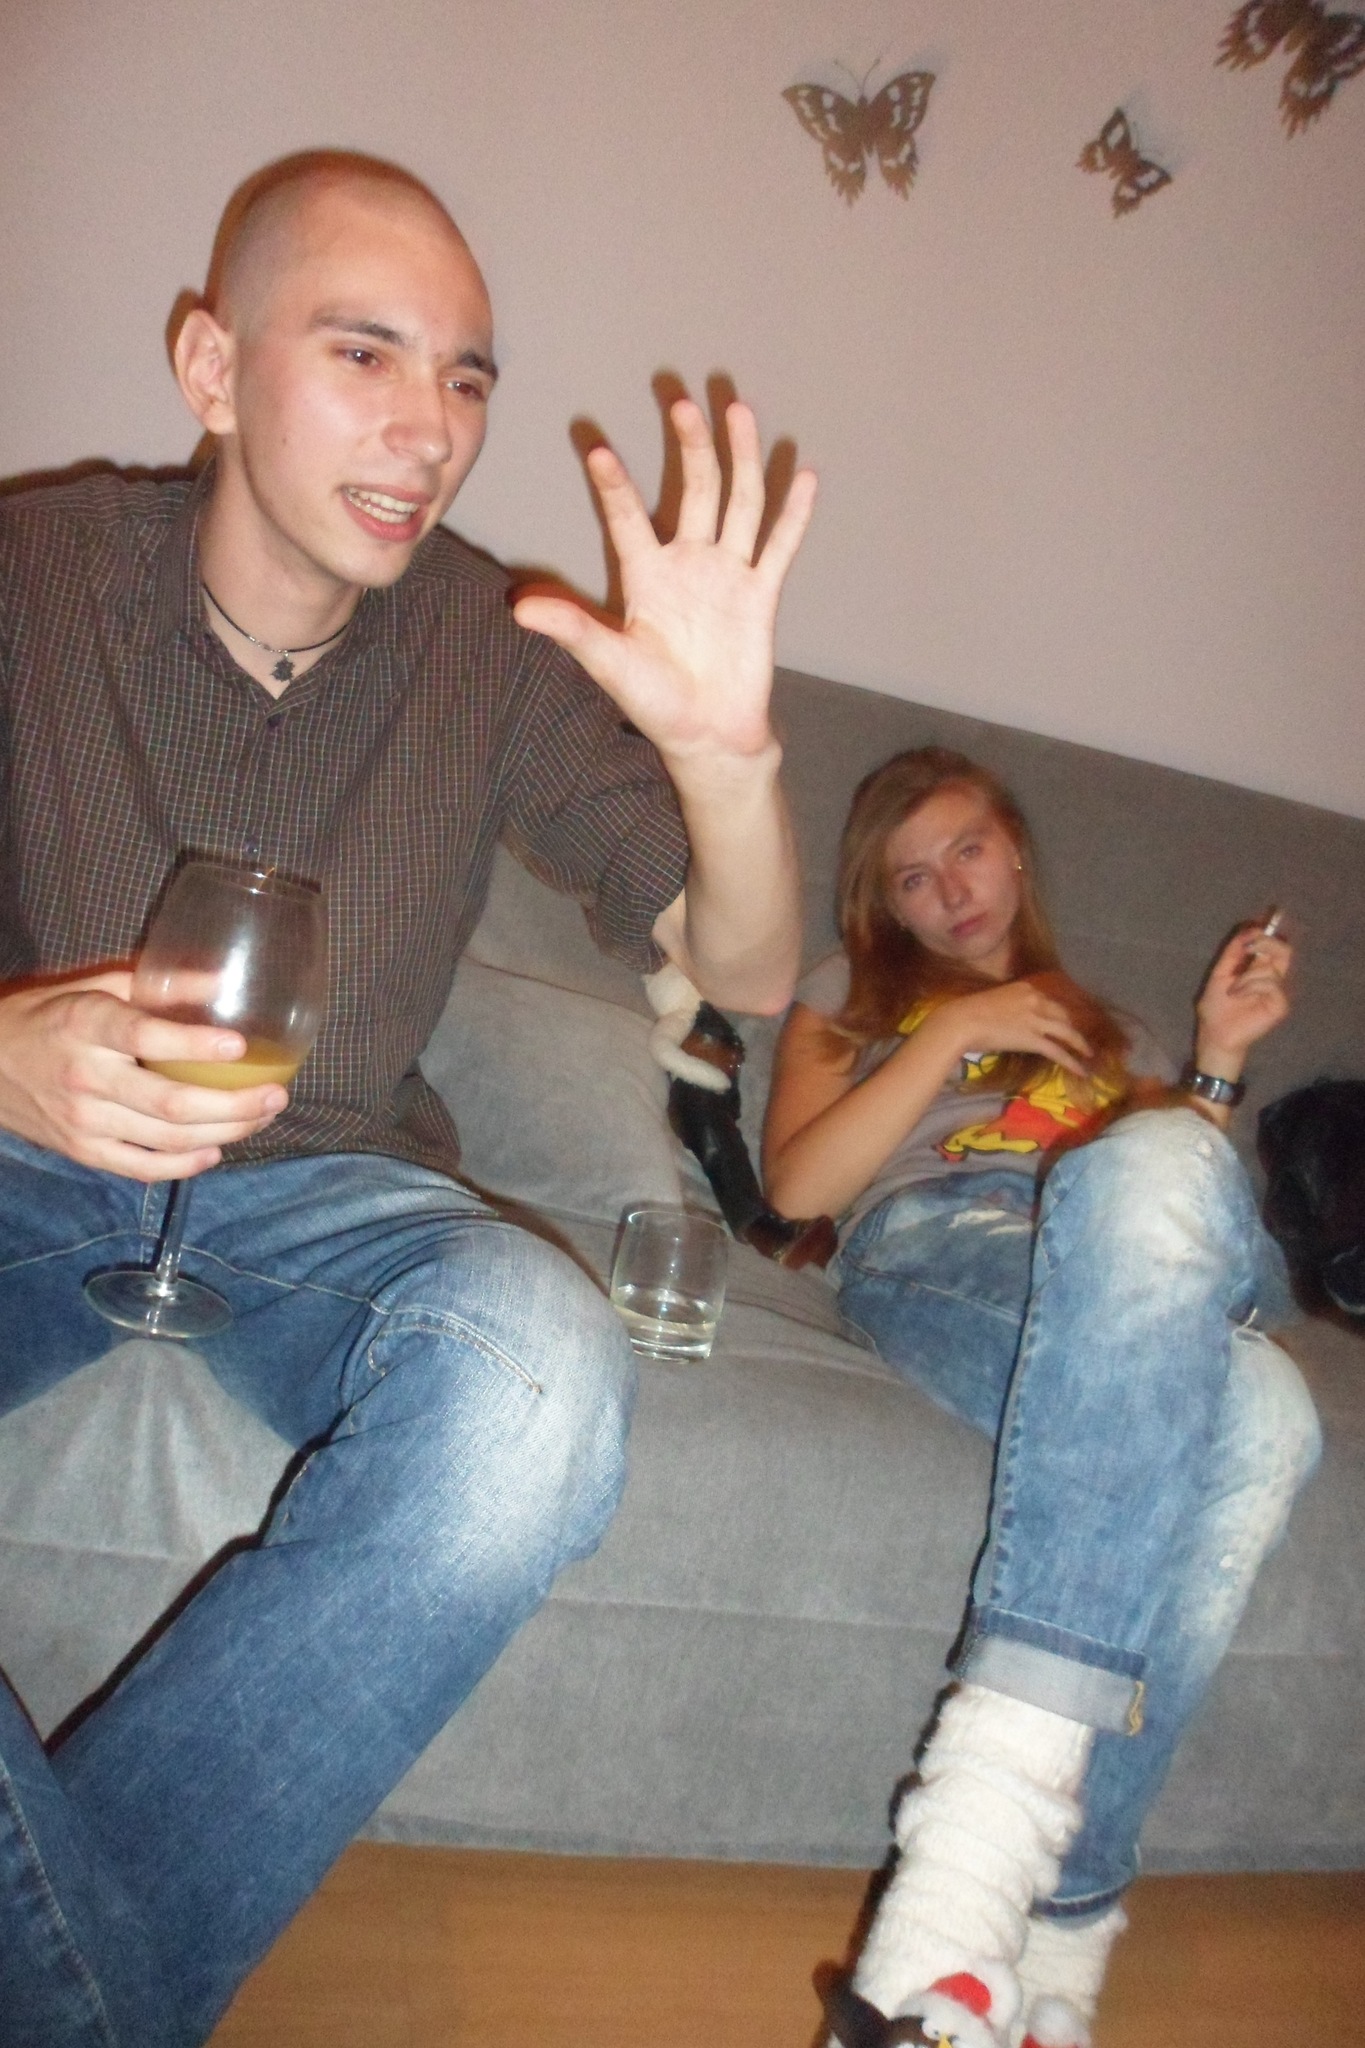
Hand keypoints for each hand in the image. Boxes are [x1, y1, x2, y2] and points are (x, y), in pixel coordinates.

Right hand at [0, 970, 289, 1180]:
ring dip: (225, 1133)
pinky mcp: (84, 1152)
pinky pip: (143, 1168)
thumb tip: (223, 980)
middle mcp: (85, 1077)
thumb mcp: (95, 987)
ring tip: (261, 1117)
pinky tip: (216, 1150)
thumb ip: (157, 985)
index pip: (145, 1038)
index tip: (242, 1044)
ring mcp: (84, 1122)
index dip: (196, 1045)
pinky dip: (185, 1165)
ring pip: (166, 1140)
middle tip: (276, 1094)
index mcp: (87, 1026)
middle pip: (170, 1104)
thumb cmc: (50, 1017)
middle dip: (234, 1104)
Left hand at [511, 398, 816, 776]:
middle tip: (682, 399)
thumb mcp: (608, 664)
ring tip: (738, 410)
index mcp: (647, 576)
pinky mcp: (761, 595)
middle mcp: (688, 564)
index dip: (615, 487)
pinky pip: (779, 547)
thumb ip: (572, 629)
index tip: (597, 447)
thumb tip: (519, 608)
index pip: (628, 519)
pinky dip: (793, 515)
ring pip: (739, 502)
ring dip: (739, 458)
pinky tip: (806, 476)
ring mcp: (728, 575)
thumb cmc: (655, 702)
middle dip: (690, 446)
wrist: (706, 735)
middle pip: (694, 490)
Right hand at [926, 978, 1094, 1076]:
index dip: (1058, 1013)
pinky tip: (1080, 1070)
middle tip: (1079, 1038)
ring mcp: (1036, 1019)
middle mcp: (1035, 1000)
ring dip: (1080, 1044)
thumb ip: (1008, 1006)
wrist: (961, 1021)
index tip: (1062, 1020)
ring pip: (1066, 1032)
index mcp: (1025, 988)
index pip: (1049, 1001)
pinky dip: (1072, 1062)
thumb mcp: (993, 1001)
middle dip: (1073, 1027)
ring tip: (1088, 1054)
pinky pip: (1058, 1051)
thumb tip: (1010, 1019)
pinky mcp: (1033, 1039)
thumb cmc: (967, 1011)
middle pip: (1062, 1014)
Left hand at [1195, 924, 1292, 1072]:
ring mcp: (1277, 991)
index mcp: (1259, 969)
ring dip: (1247, 975)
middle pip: (1284, 949)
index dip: (1267, 931)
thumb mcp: (1220, 974)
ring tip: (1233, 989)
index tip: (1255, 924)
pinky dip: (1251, 985)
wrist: (1215, 1034)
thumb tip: (1249, 929)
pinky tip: (1238, 995)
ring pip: (1272, 967)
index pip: (1272, 944)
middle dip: (1266, 942)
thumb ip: (1233, 953)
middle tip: (1250, 945)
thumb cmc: (1216, 1008)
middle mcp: (1272, 977)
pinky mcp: (1280, 1005)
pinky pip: (1271, 983)